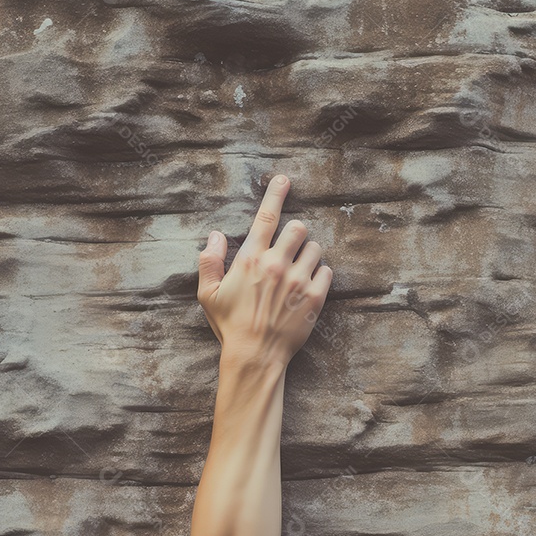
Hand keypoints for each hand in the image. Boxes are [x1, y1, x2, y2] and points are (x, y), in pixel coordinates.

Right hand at [196, 174, 332, 369]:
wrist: (255, 356)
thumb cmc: (230, 325)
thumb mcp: (208, 294)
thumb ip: (209, 261)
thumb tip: (215, 236)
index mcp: (251, 259)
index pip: (266, 217)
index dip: (275, 194)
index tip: (284, 179)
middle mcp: (276, 264)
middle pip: (298, 227)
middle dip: (294, 233)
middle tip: (288, 249)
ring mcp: (298, 280)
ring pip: (315, 248)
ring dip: (308, 254)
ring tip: (297, 271)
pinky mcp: (315, 298)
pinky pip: (327, 272)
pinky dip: (320, 275)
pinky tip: (307, 286)